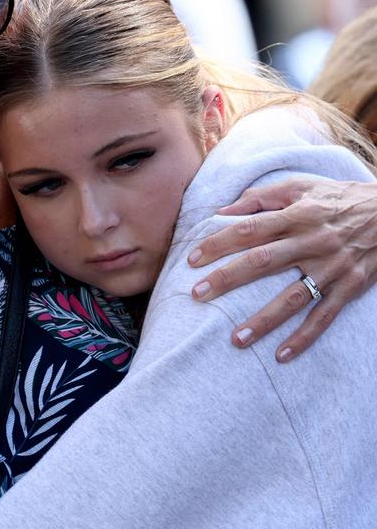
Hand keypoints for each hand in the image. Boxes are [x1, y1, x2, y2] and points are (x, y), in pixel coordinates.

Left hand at [186, 177, 376, 361]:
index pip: (249, 229)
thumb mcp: (300, 186)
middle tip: (197, 295)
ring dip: (264, 319)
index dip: (218, 243)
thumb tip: (223, 210)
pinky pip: (324, 316)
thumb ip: (260, 197)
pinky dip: (304, 337)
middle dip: (227, 279)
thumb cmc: (336, 198)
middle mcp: (311, 242)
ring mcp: (331, 267)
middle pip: (262, 262)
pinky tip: (282, 355)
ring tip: (236, 338)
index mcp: (296, 215)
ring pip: (292, 297)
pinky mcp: (350, 286)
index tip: (191, 259)